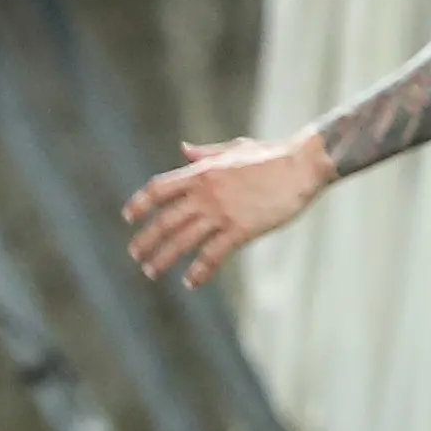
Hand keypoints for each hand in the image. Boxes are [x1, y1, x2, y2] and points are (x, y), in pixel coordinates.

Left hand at [122, 133, 333, 286]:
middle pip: (164, 220)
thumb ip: (206, 154)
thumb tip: (184, 149)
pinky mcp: (242, 230)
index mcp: (201, 172)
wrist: (302, 165)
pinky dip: (200, 271)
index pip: (159, 189)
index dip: (140, 203)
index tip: (129, 217)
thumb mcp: (234, 148)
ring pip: (183, 241)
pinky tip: (191, 282)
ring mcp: (222, 212)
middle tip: (136, 255)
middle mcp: (205, 193)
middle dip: (146, 240)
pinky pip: (213, 255)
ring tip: (151, 272)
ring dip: (164, 258)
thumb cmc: (271, 155)